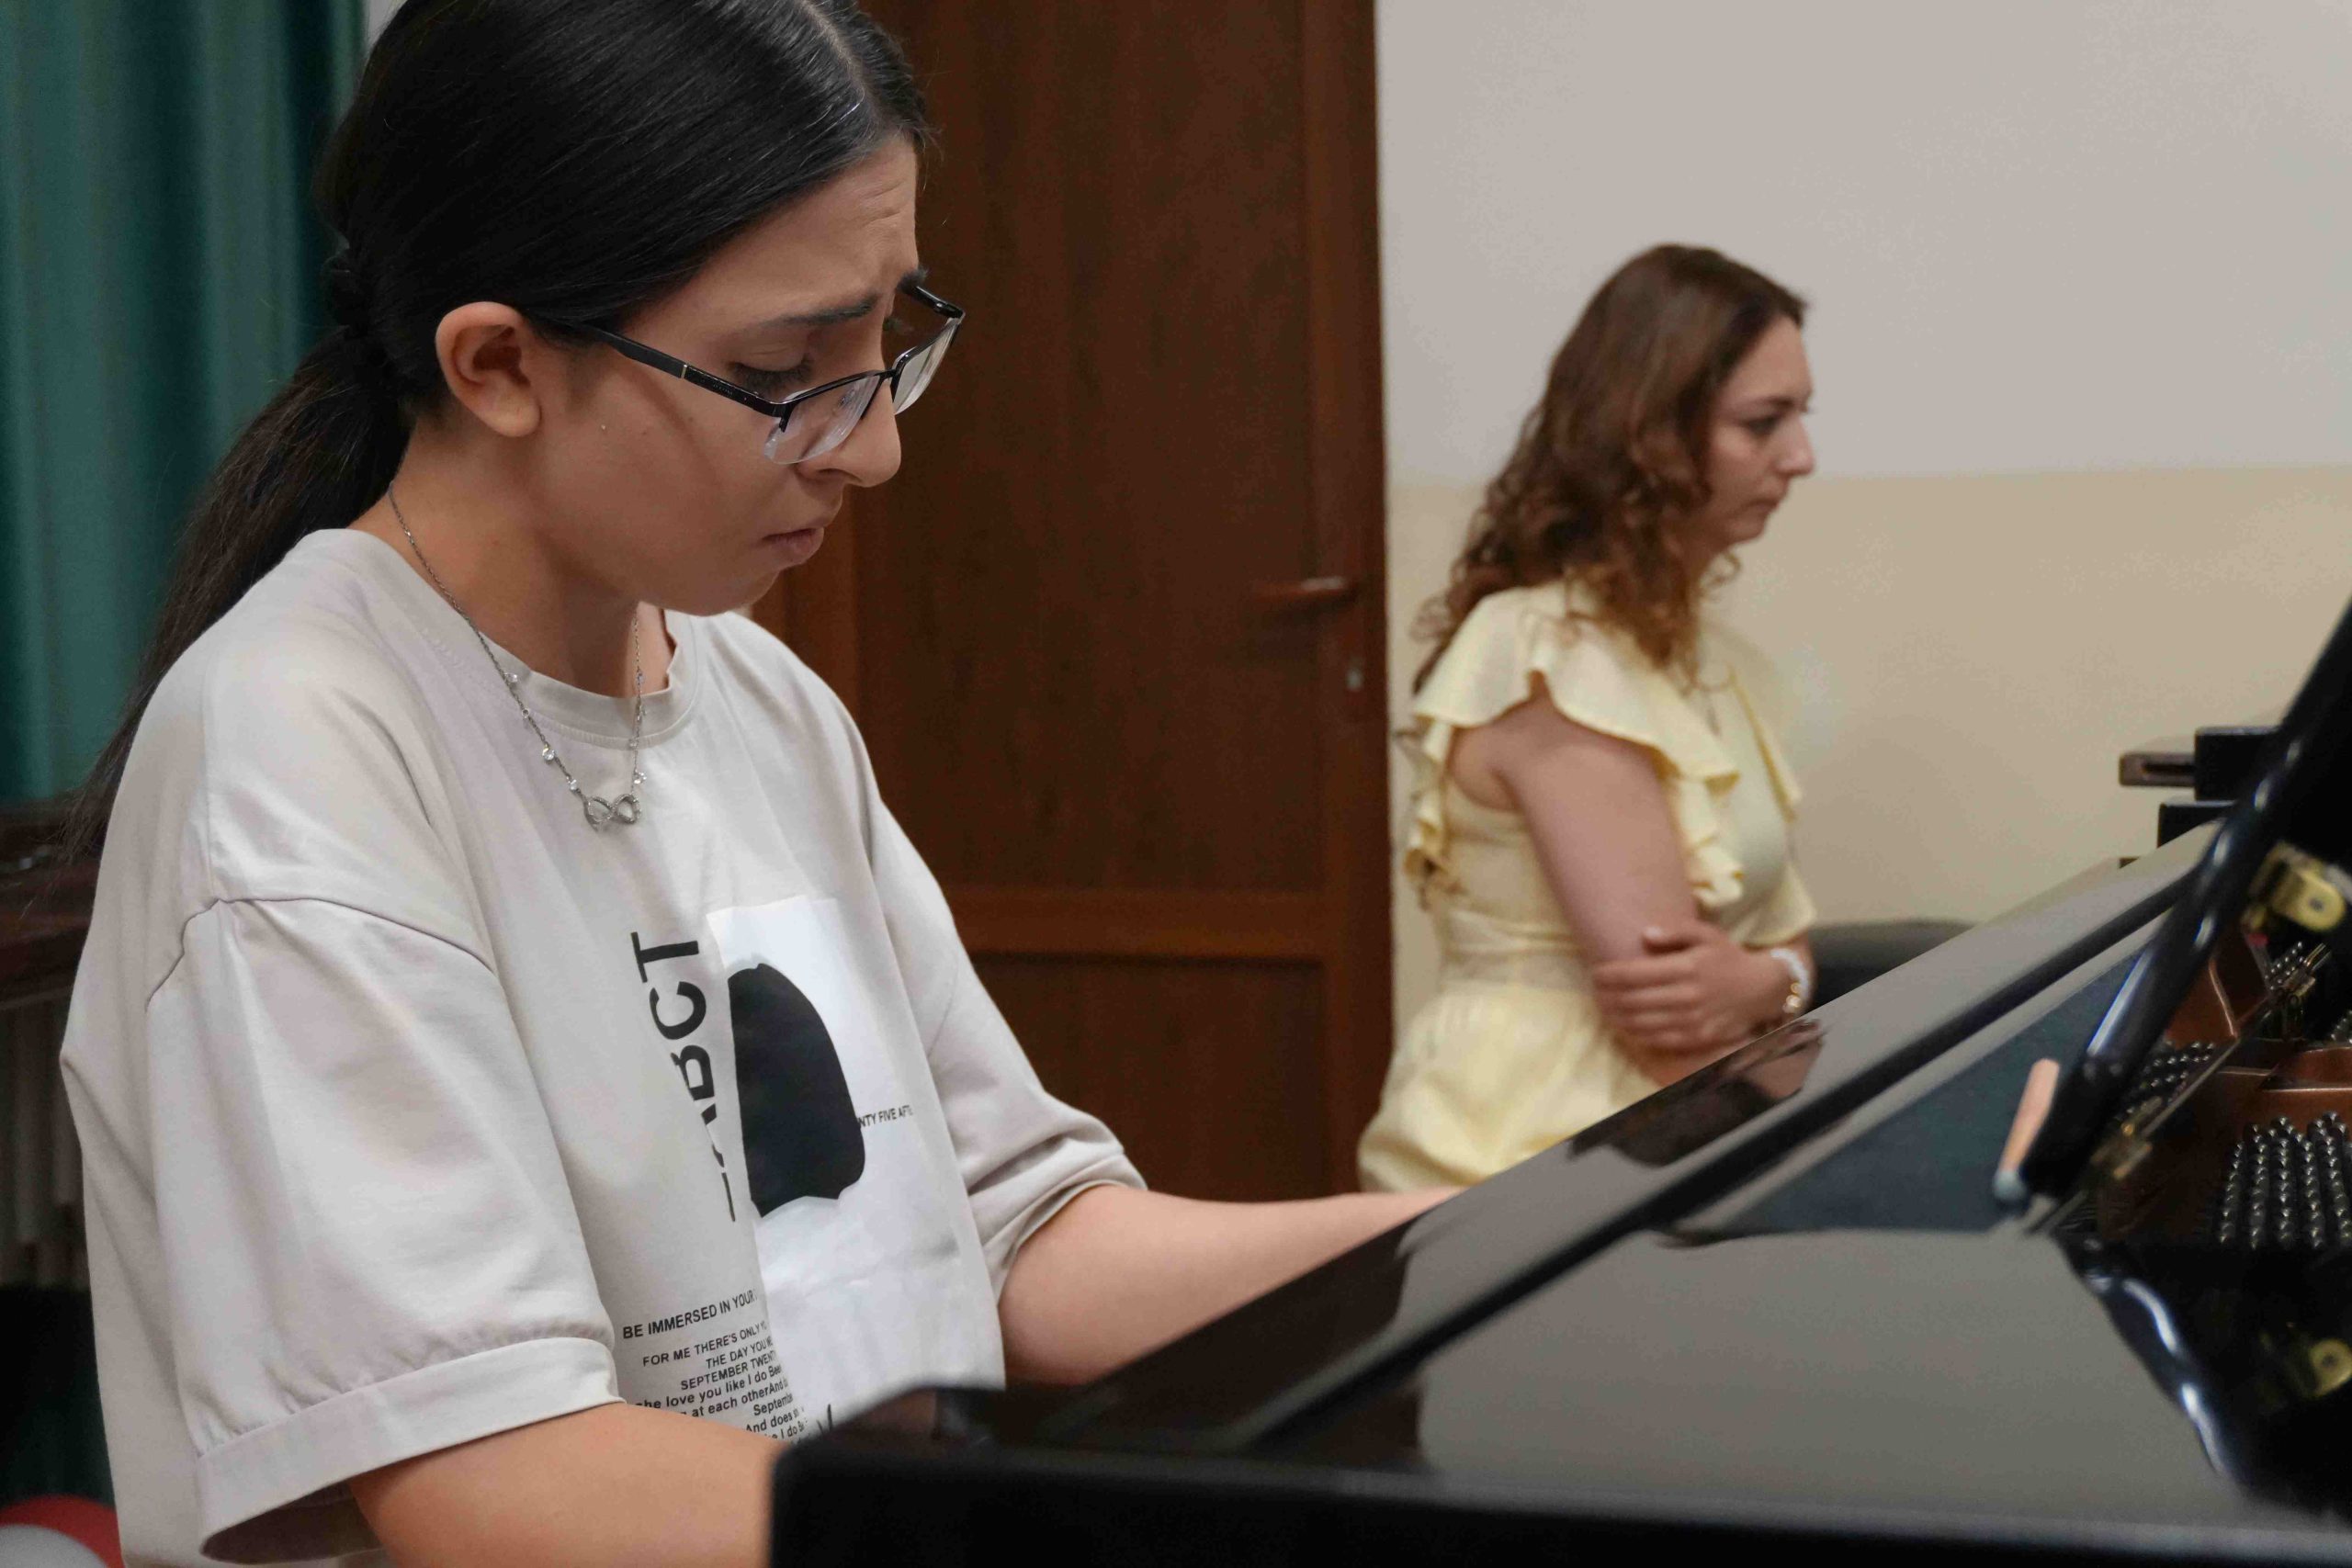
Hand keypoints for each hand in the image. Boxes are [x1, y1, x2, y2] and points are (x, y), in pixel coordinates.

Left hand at [1590, 917, 1790, 1063]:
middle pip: (1631, 1000)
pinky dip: (1634, 1033)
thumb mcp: (1706, 934)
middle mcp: (1687, 996)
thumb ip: (1676, 930)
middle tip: (1594, 992)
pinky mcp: (1696, 1038)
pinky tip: (1624, 1025)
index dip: (1607, 975)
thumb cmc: (1727, 957)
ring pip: (1639, 1023)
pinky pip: (1656, 1039)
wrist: (1761, 989)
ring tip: (1603, 1007)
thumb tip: (1644, 934)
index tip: (1595, 973)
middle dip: (1605, 996)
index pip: (1633, 974)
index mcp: (1686, 967)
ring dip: (1615, 1016)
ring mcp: (1691, 1020)